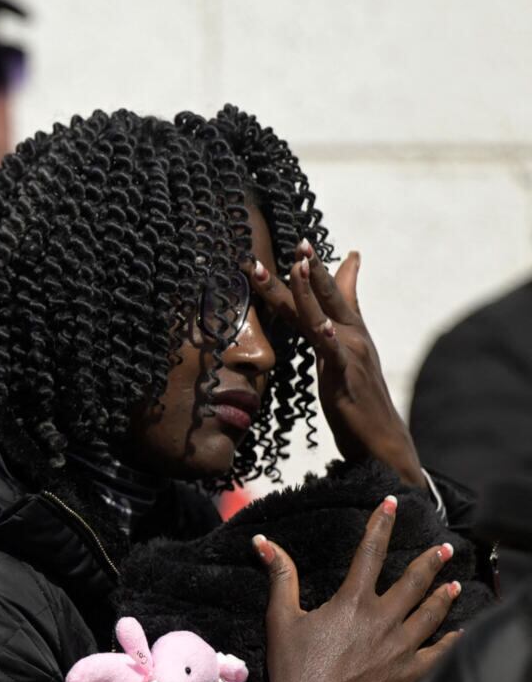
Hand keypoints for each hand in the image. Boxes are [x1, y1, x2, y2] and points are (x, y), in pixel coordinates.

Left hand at [249, 241, 425, 486]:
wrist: (382, 440)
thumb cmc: (359, 397)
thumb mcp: (341, 358)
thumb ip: (327, 330)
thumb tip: (322, 316)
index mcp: (348, 332)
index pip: (328, 294)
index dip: (314, 269)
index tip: (302, 241)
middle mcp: (351, 337)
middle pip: (325, 296)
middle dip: (310, 268)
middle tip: (299, 242)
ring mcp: (351, 354)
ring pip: (323, 316)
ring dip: (308, 290)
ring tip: (300, 265)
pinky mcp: (346, 377)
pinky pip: (334, 354)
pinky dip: (328, 337)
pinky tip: (321, 324)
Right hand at [258, 496, 460, 681]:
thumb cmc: (296, 667)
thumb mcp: (281, 619)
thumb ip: (281, 576)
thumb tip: (264, 542)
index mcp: (353, 602)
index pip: (370, 552)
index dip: (380, 524)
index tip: (390, 504)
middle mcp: (383, 620)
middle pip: (414, 581)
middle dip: (431, 561)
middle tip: (444, 548)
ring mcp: (401, 648)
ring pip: (431, 614)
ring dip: (444, 595)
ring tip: (453, 583)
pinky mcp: (410, 672)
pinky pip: (440, 653)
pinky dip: (451, 640)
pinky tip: (457, 631)